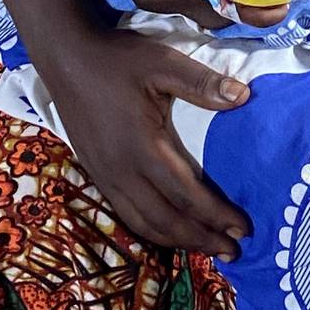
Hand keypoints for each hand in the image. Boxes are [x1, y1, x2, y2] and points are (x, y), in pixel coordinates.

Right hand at [46, 28, 251, 257]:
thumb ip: (202, 83)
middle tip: (233, 252)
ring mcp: (105, 175)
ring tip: (207, 248)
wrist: (66, 57)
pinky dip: (152, 229)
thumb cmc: (117, 59)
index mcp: (143, 147)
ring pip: (143, 223)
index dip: (216, 215)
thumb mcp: (163, 62)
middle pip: (166, 220)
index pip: (186, 194)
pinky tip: (169, 230)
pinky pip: (126, 213)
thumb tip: (244, 96)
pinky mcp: (96, 172)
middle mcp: (122, 170)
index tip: (244, 228)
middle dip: (201, 239)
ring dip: (178, 240)